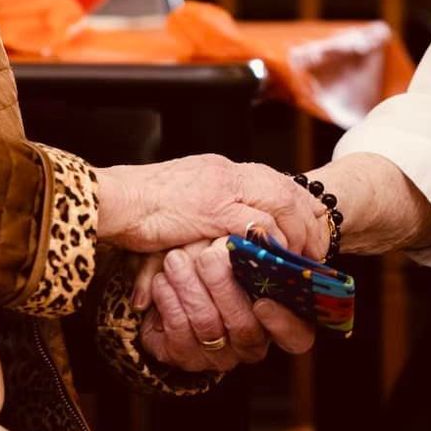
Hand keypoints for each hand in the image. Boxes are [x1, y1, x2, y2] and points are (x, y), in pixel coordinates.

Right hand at [98, 155, 329, 257]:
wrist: (113, 200)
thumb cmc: (137, 207)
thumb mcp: (180, 202)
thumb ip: (206, 211)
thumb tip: (222, 236)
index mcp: (220, 169)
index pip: (274, 179)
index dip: (298, 203)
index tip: (309, 227)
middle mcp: (227, 172)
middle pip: (286, 187)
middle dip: (308, 218)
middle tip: (317, 248)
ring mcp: (222, 188)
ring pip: (281, 203)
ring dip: (297, 233)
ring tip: (303, 260)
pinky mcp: (214, 210)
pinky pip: (258, 226)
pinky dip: (274, 243)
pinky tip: (279, 262)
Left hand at [134, 237, 316, 371]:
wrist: (168, 284)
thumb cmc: (212, 261)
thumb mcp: (234, 250)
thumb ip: (249, 248)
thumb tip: (258, 231)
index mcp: (276, 320)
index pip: (296, 336)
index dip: (283, 323)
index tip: (263, 303)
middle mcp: (250, 343)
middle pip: (246, 328)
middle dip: (224, 288)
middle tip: (208, 256)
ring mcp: (218, 355)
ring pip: (209, 328)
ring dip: (190, 289)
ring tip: (176, 259)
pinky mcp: (184, 357)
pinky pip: (179, 334)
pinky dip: (169, 301)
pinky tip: (163, 280)